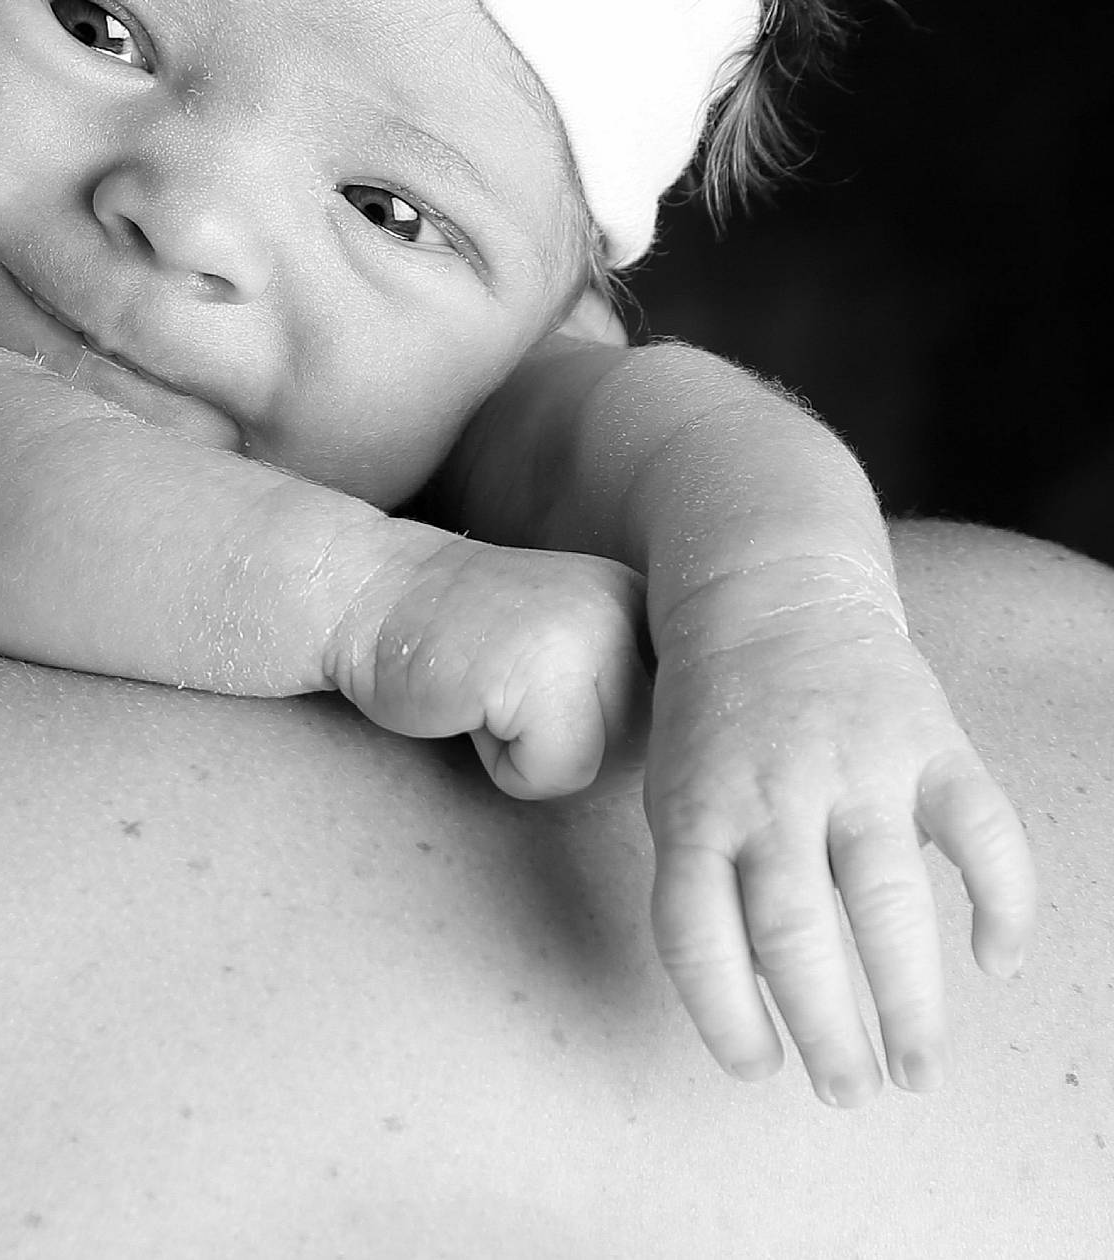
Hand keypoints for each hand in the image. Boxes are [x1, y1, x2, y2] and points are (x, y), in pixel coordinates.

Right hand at [324, 531, 652, 797]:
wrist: (372, 593)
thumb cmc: (464, 645)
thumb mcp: (572, 650)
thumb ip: (631, 690)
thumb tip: (684, 779)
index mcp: (647, 601)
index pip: (672, 727)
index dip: (598, 729)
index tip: (539, 685)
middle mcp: (634, 608)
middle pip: (640, 753)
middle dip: (567, 741)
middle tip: (507, 683)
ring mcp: (594, 633)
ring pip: (600, 768)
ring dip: (534, 751)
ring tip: (491, 689)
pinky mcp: (546, 670)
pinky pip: (552, 774)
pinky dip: (502, 761)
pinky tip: (472, 698)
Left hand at [646, 570, 1036, 1105]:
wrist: (767, 587)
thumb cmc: (715, 717)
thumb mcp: (677, 789)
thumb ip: (706, 883)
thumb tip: (760, 1008)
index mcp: (699, 805)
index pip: (696, 933)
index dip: (724, 1016)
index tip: (758, 1070)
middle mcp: (775, 789)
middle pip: (794, 933)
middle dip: (827, 1031)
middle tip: (849, 1091)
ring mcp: (857, 763)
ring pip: (887, 900)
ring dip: (908, 1000)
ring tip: (916, 1068)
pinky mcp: (930, 740)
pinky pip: (982, 831)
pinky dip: (1002, 904)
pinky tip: (994, 961)